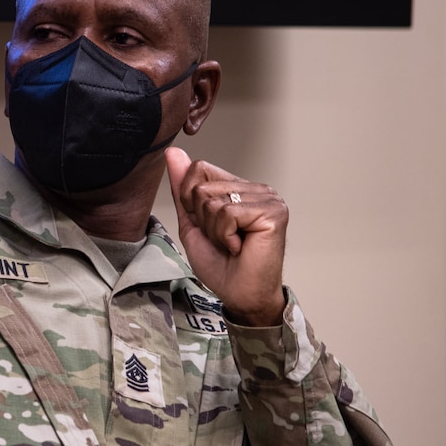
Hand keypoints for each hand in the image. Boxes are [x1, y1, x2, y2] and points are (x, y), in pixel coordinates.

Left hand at [165, 147, 287, 326]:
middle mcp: (256, 189)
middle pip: (202, 186)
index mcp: (238, 187)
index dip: (189, 200)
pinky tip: (240, 246)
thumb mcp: (192, 222)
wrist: (239, 293)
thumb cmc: (220, 263)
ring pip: (213, 201)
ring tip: (232, 243)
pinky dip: (225, 236)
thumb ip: (182, 188)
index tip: (206, 225)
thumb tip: (172, 152)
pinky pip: (228, 214)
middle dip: (202, 219)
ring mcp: (268, 198)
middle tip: (222, 239)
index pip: (198, 169)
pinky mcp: (273, 212)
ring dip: (214, 231)